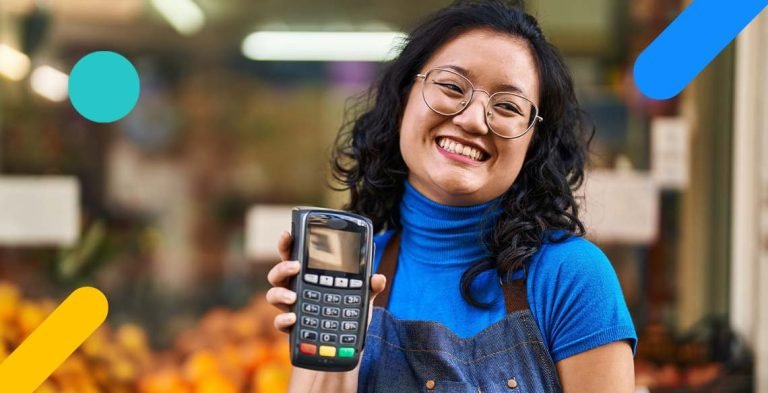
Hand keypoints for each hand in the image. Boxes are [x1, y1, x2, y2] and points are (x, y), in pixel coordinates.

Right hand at [265, 230, 386, 332]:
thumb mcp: (361, 295)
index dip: (287, 243)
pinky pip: (279, 322)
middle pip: (278, 273)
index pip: (293, 254)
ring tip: (293, 296)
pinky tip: (292, 318)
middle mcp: (295, 288)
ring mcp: (291, 307)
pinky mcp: (291, 327)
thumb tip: (378, 278)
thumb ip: (369, 285)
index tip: (288, 234)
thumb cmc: (347, 310)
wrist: (348, 341)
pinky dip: (283, 320)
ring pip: (273, 295)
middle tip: (296, 266)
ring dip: (280, 293)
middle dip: (283, 267)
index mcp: (308, 274)